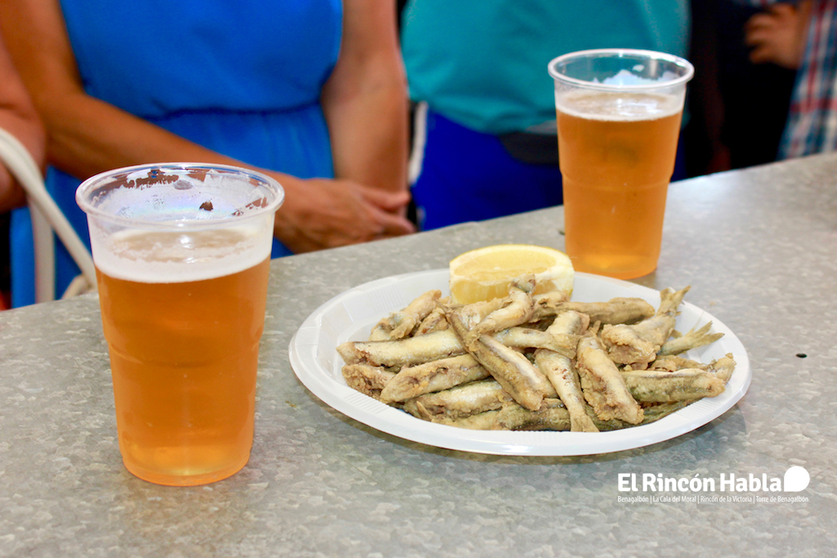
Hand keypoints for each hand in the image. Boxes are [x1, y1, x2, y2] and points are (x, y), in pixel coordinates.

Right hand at [270, 175, 415, 252]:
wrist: (290, 209)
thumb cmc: (320, 195)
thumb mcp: (354, 190)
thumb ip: (382, 198)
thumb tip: (404, 199)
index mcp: (373, 221)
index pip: (402, 230)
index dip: (405, 229)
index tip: (405, 229)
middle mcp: (365, 241)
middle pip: (391, 246)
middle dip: (393, 240)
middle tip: (390, 236)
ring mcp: (350, 253)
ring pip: (373, 255)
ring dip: (375, 249)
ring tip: (365, 241)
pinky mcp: (335, 261)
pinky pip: (354, 262)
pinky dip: (356, 257)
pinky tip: (350, 249)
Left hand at [745, 1, 810, 69]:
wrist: (815, 44)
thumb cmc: (817, 35)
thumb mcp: (812, 20)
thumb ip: (805, 17)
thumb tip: (805, 16)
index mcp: (792, 15)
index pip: (779, 9)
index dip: (773, 11)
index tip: (771, 12)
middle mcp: (779, 24)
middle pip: (759, 19)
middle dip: (752, 23)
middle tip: (749, 27)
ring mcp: (773, 36)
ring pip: (754, 35)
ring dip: (750, 38)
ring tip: (748, 41)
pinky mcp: (771, 50)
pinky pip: (758, 54)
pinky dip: (755, 56)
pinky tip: (754, 59)